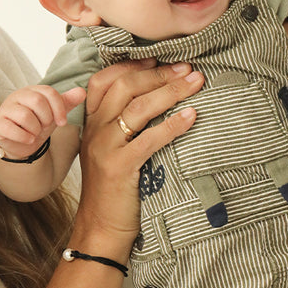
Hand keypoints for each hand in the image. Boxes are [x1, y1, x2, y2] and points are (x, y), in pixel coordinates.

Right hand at [0, 85, 84, 159]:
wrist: (24, 145)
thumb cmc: (39, 125)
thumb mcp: (55, 114)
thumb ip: (67, 102)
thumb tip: (82, 91)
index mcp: (32, 91)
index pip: (49, 92)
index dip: (59, 108)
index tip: (62, 122)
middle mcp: (17, 96)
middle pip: (37, 101)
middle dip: (46, 119)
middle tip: (44, 127)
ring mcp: (5, 110)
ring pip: (25, 116)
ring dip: (35, 130)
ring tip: (34, 133)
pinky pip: (12, 129)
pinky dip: (25, 137)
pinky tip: (27, 139)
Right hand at [73, 60, 202, 250]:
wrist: (100, 230)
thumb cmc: (113, 191)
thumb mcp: (110, 152)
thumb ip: (123, 126)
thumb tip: (159, 100)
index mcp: (91, 124)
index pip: (104, 80)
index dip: (132, 64)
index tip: (160, 58)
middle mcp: (95, 131)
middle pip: (124, 86)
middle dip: (159, 73)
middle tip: (188, 68)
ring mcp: (104, 148)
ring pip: (137, 107)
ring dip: (170, 91)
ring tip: (196, 82)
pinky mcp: (119, 168)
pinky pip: (148, 139)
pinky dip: (173, 125)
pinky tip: (192, 116)